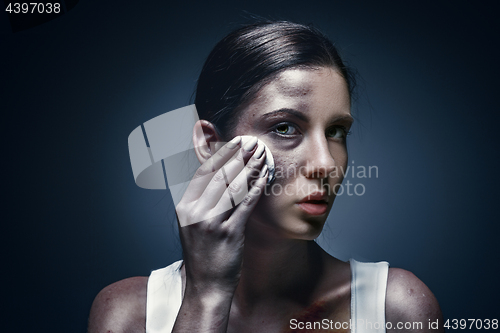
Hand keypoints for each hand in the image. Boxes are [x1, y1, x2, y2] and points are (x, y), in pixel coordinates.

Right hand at [175, 136, 267, 296]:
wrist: (206, 286)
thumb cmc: (203, 255)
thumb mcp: (194, 225)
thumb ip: (202, 201)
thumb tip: (219, 176)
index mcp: (185, 207)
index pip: (203, 173)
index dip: (221, 155)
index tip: (235, 143)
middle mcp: (195, 213)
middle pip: (219, 175)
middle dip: (238, 156)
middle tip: (252, 143)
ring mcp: (211, 223)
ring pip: (233, 187)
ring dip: (250, 168)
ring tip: (262, 155)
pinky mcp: (229, 234)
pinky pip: (246, 204)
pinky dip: (256, 187)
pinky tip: (265, 177)